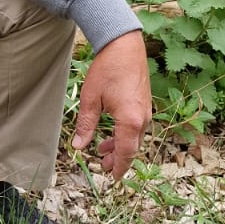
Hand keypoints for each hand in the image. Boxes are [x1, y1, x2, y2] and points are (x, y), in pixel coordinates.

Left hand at [70, 29, 151, 180]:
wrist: (124, 46)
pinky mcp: (144, 103)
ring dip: (120, 146)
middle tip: (101, 164)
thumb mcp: (91, 100)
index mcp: (130, 120)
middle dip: (117, 158)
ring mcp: (146, 111)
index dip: (118, 167)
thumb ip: (86, 125)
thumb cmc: (107, 70)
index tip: (111, 177)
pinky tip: (112, 131)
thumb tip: (78, 146)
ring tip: (102, 149)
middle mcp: (142, 118)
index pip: (126, 153)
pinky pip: (137, 126)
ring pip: (134, 138)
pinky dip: (125, 134)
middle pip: (132, 148)